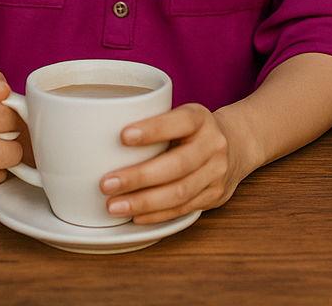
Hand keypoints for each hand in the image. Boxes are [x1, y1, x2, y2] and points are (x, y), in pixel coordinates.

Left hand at [99, 103, 245, 223]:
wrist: (237, 145)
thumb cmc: (192, 130)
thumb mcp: (180, 115)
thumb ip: (152, 122)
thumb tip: (93, 135)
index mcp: (200, 118)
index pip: (179, 122)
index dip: (153, 129)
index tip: (122, 136)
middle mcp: (213, 144)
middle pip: (177, 164)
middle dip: (139, 177)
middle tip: (106, 184)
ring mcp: (216, 173)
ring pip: (180, 192)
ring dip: (143, 202)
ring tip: (114, 206)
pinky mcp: (214, 196)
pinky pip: (183, 209)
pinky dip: (156, 215)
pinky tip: (135, 216)